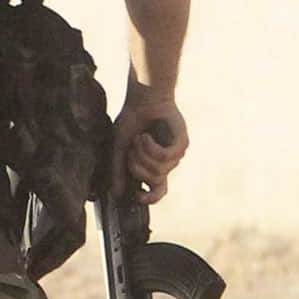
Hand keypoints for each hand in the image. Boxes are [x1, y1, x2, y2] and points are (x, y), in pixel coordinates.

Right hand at [110, 87, 188, 201]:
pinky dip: (150, 147)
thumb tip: (115, 194)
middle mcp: (166, 163)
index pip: (157, 192)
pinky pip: (165, 157)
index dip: (148, 199)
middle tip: (130, 153)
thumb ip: (118, 170)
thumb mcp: (120, 147)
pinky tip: (145, 136)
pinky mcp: (182, 144)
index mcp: (152, 166)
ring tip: (139, 138)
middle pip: (156, 183)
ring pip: (158, 171)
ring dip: (142, 154)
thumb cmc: (132, 120)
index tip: (136, 196)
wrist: (144, 99)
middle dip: (138, 169)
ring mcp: (175, 155)